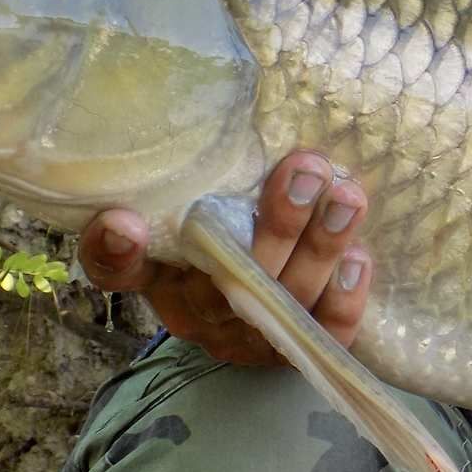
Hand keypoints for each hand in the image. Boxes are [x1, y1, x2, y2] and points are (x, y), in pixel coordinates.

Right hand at [78, 151, 372, 366]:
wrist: (263, 310)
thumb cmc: (231, 232)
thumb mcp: (201, 204)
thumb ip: (201, 176)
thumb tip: (217, 119)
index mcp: (160, 274)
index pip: (118, 269)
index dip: (112, 250)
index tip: (123, 219)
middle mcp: (198, 311)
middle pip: (226, 277)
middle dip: (276, 223)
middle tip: (306, 169)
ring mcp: (247, 337)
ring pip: (283, 300)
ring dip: (320, 247)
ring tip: (347, 197)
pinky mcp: (295, 352)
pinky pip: (321, 333)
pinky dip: (343, 297)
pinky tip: (358, 258)